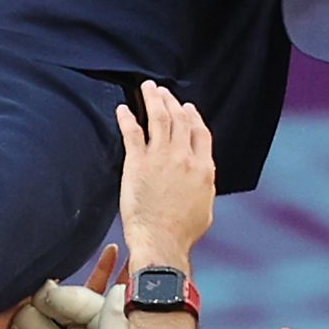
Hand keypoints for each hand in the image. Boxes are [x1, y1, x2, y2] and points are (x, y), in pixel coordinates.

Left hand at [118, 82, 214, 267]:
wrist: (162, 241)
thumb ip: (204, 187)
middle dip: (171, 101)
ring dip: (153, 99)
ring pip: (159, 118)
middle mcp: (185, 158)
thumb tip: (202, 179)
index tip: (187, 107)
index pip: (200, 133)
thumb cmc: (182, 233)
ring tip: (147, 88)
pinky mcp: (138, 163)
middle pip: (180, 119)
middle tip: (163, 91)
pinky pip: (132, 132)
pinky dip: (128, 118)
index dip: (193, 117)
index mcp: (204, 169)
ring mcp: (161, 158)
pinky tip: (123, 109)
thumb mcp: (205, 208)